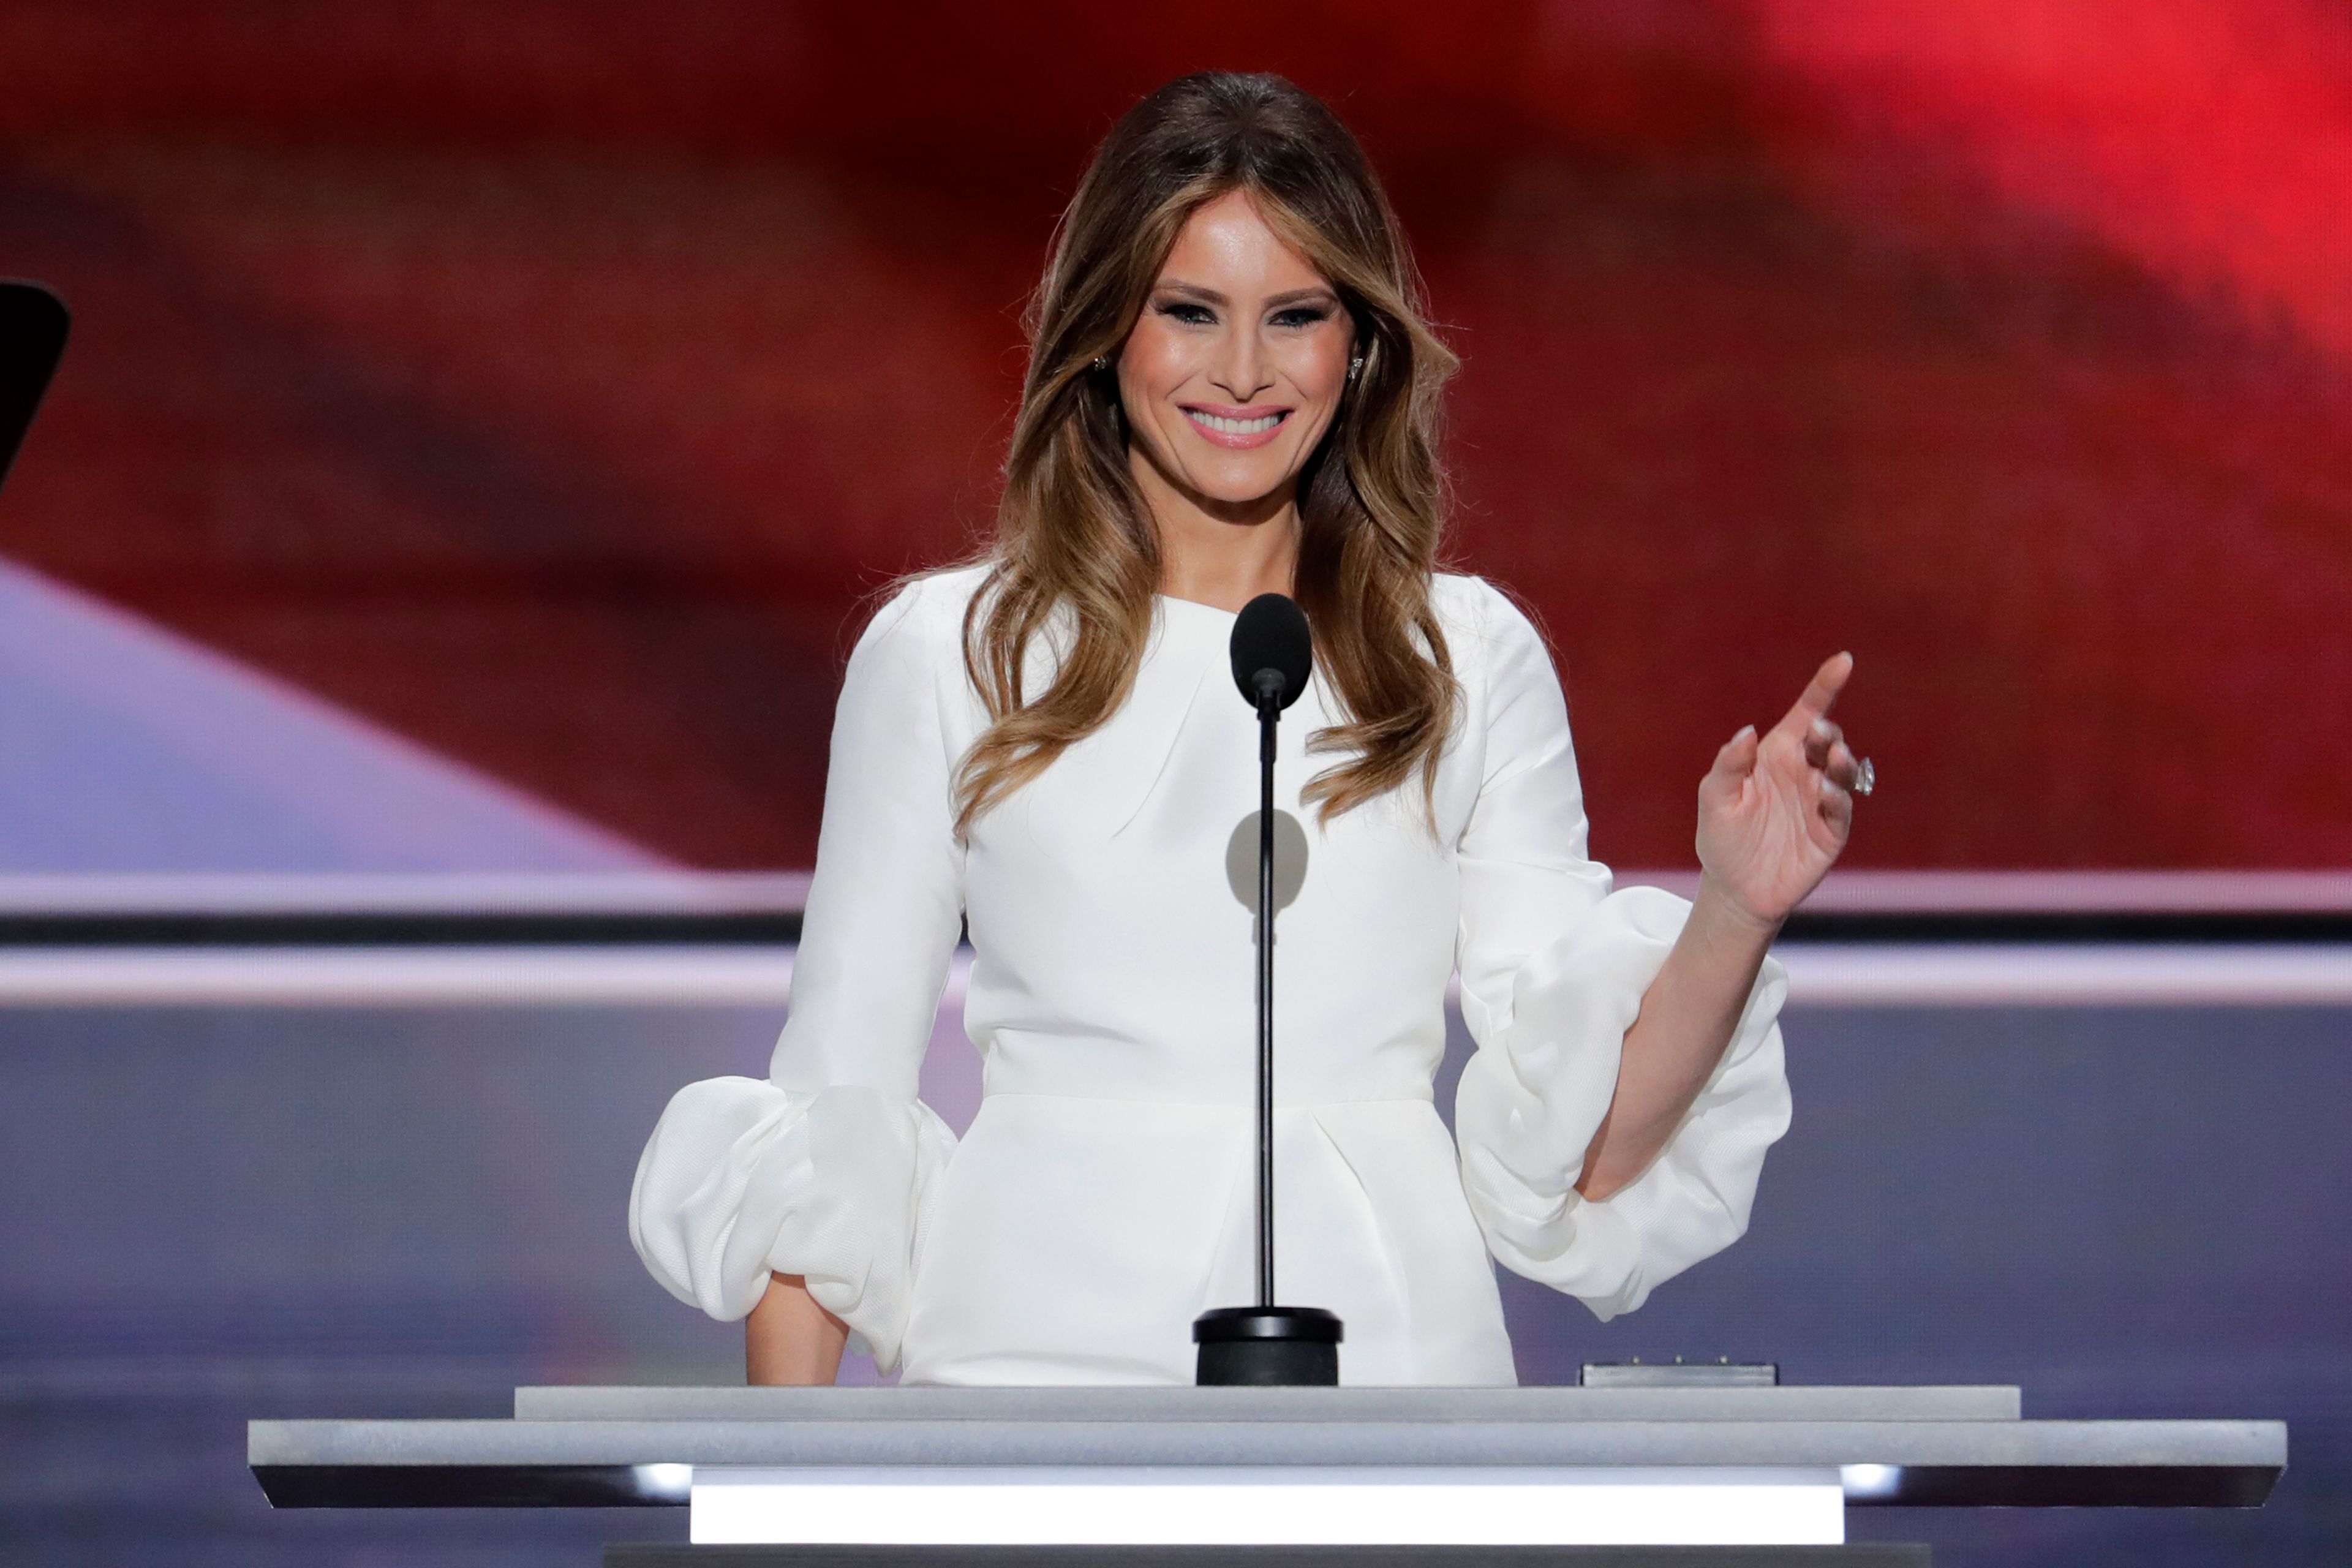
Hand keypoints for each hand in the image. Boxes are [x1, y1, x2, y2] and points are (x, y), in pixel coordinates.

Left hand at [1694, 652, 1861, 928]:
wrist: (1734, 889)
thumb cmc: (1723, 838)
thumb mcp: (1714, 799)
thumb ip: (1728, 765)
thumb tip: (1746, 732)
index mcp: (1776, 755)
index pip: (1806, 713)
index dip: (1825, 686)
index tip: (1844, 660)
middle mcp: (1803, 772)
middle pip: (1827, 739)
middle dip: (1827, 731)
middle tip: (1818, 734)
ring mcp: (1820, 800)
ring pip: (1843, 770)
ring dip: (1840, 760)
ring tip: (1830, 758)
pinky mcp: (1831, 831)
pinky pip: (1842, 809)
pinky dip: (1838, 797)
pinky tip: (1825, 793)